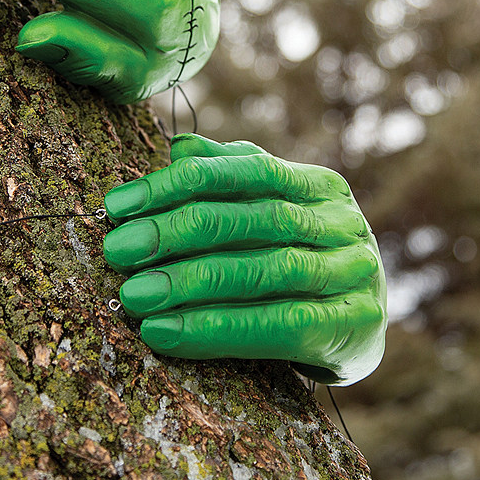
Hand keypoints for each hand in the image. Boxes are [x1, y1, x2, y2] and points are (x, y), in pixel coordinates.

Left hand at [102, 134, 386, 384]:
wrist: (361, 325)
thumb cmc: (300, 256)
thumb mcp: (272, 209)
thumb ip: (230, 176)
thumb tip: (178, 147)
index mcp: (319, 184)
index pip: (245, 169)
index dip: (178, 183)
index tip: (119, 205)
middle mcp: (341, 222)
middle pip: (252, 218)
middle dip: (177, 231)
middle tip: (118, 249)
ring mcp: (352, 274)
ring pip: (264, 271)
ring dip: (191, 283)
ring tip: (134, 295)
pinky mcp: (351, 328)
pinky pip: (276, 327)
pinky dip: (216, 330)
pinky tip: (165, 333)